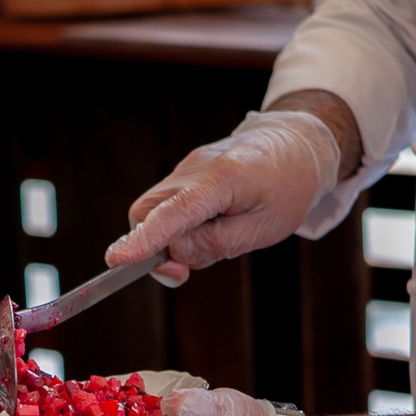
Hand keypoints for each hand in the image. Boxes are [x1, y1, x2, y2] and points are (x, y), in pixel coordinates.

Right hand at [106, 110, 340, 286]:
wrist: (298, 143)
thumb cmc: (288, 188)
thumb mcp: (263, 229)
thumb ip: (214, 245)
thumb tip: (172, 258)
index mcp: (222, 179)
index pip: (173, 213)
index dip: (145, 239)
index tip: (117, 261)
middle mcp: (195, 169)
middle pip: (146, 211)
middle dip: (152, 246)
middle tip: (184, 272)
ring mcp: (186, 168)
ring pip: (153, 212)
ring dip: (170, 238)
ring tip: (213, 240)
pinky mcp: (185, 173)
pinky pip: (167, 207)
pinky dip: (178, 226)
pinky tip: (212, 225)